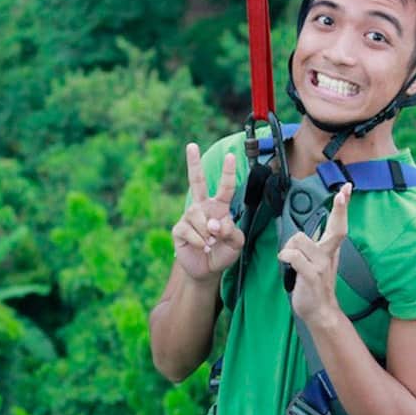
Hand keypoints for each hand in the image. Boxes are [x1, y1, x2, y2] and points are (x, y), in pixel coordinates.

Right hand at [171, 143, 245, 283]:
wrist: (207, 270)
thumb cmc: (223, 252)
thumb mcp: (236, 243)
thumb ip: (232, 231)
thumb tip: (215, 223)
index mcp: (219, 207)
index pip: (225, 187)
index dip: (228, 172)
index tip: (232, 155)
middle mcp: (203, 207)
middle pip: (196, 181)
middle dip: (193, 163)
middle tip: (191, 145)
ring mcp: (189, 217)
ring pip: (198, 216)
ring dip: (208, 231)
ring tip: (212, 243)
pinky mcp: (179, 229)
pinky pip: (189, 230)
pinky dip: (200, 240)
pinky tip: (204, 247)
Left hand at [278, 184, 351, 324]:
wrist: (320, 312)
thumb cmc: (315, 285)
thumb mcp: (319, 261)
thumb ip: (320, 244)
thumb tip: (320, 227)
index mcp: (330, 250)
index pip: (338, 224)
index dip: (342, 207)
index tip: (346, 189)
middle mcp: (328, 255)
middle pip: (337, 229)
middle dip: (340, 210)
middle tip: (342, 194)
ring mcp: (321, 266)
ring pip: (300, 240)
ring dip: (289, 246)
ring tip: (289, 258)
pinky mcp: (311, 276)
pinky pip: (294, 257)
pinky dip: (285, 256)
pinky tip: (284, 261)